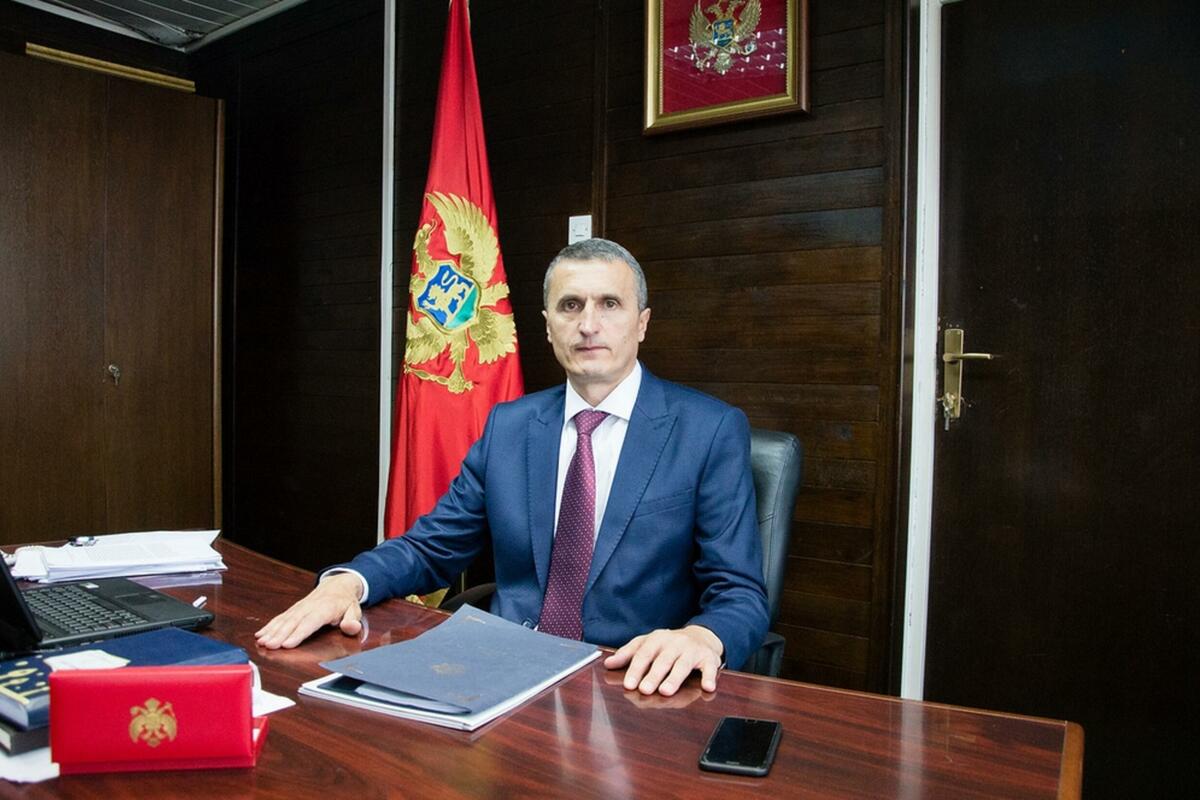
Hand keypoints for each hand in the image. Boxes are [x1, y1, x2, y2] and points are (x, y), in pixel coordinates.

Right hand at [254, 573, 363, 648]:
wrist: (337, 584)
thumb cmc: (345, 601)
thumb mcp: (355, 610)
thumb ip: (353, 620)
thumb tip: (351, 627)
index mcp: (326, 608)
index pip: (311, 622)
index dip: (299, 633)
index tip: (288, 644)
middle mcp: (310, 607)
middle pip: (293, 622)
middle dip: (280, 635)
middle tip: (269, 646)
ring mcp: (300, 607)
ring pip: (284, 620)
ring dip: (271, 631)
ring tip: (261, 642)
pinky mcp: (293, 609)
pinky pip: (280, 617)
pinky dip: (269, 626)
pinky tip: (260, 635)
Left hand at [603, 625, 723, 696]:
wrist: (701, 637)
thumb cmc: (669, 645)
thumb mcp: (647, 644)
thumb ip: (628, 654)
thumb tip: (608, 664)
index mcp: (657, 639)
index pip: (644, 654)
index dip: (636, 669)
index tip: (629, 684)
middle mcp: (675, 643)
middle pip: (663, 660)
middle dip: (653, 675)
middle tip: (644, 690)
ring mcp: (692, 650)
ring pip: (683, 664)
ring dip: (675, 678)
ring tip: (666, 691)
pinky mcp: (709, 658)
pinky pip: (710, 668)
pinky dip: (710, 677)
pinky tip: (708, 688)